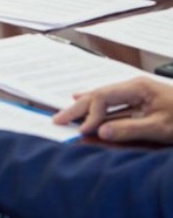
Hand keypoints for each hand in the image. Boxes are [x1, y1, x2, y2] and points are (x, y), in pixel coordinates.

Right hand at [53, 77, 172, 143]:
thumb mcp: (161, 127)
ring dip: (84, 106)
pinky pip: (111, 100)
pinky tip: (85, 99)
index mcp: (137, 87)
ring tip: (65, 111)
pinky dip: (96, 103)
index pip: (104, 98)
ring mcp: (137, 91)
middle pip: (98, 95)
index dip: (91, 114)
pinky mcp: (141, 99)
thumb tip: (101, 131)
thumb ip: (130, 129)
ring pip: (103, 97)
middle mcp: (134, 86)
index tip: (83, 131)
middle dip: (78, 107)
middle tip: (57, 119)